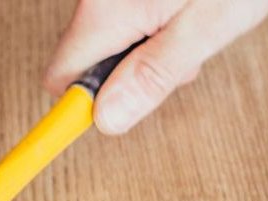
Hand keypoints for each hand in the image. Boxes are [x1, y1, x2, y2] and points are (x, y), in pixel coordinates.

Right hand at [44, 0, 267, 133]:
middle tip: (173, 65)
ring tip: (186, 39)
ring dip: (147, 62)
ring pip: (112, 53)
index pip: (63, 77)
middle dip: (129, 81)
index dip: (84, 106)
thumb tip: (108, 118)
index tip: (109, 121)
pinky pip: (129, 34)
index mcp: (109, 9)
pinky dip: (153, 42)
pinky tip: (181, 26)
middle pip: (89, 67)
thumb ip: (153, 75)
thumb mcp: (203, 31)